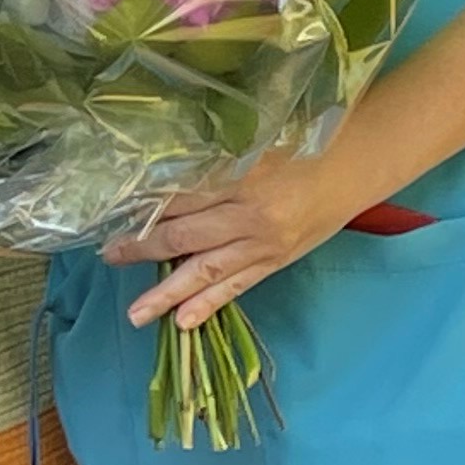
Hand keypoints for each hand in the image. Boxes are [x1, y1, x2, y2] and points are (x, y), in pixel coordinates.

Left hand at [108, 144, 364, 331]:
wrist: (354, 164)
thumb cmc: (302, 143)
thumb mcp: (254, 143)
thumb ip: (214, 163)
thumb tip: (165, 182)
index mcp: (240, 177)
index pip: (181, 197)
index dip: (146, 208)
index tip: (116, 214)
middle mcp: (248, 215)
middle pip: (185, 236)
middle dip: (143, 248)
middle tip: (110, 256)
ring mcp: (263, 244)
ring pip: (206, 271)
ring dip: (168, 294)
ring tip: (137, 314)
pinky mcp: (275, 261)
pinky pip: (237, 287)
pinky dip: (209, 304)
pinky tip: (183, 321)